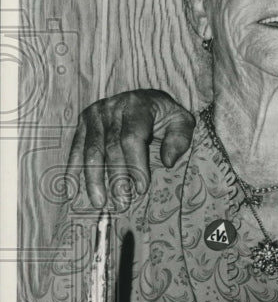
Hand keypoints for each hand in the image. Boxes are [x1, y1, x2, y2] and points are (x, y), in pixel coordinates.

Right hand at [66, 89, 194, 207]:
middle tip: (122, 203)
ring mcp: (94, 115)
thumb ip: (179, 139)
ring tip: (100, 203)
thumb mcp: (181, 121)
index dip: (136, 165)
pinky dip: (73, 171)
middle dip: (116, 178)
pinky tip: (71, 191)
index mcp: (136, 105)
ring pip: (91, 151)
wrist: (146, 98)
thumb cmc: (165, 115)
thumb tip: (168, 162)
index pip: (132, 138)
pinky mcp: (83, 124)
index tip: (142, 188)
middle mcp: (111, 108)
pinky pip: (76, 150)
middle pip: (110, 147)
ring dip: (94, 180)